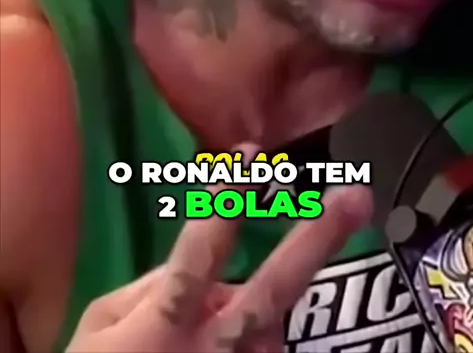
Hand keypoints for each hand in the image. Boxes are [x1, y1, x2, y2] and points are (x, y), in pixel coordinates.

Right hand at [67, 179, 371, 351]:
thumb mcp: (101, 324)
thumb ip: (147, 286)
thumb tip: (192, 263)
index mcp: (168, 321)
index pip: (203, 250)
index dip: (228, 202)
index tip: (252, 153)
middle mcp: (216, 347)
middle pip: (274, 289)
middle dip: (317, 241)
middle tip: (357, 197)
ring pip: (277, 323)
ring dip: (278, 296)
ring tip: (285, 262)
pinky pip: (267, 348)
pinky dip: (259, 334)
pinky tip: (228, 327)